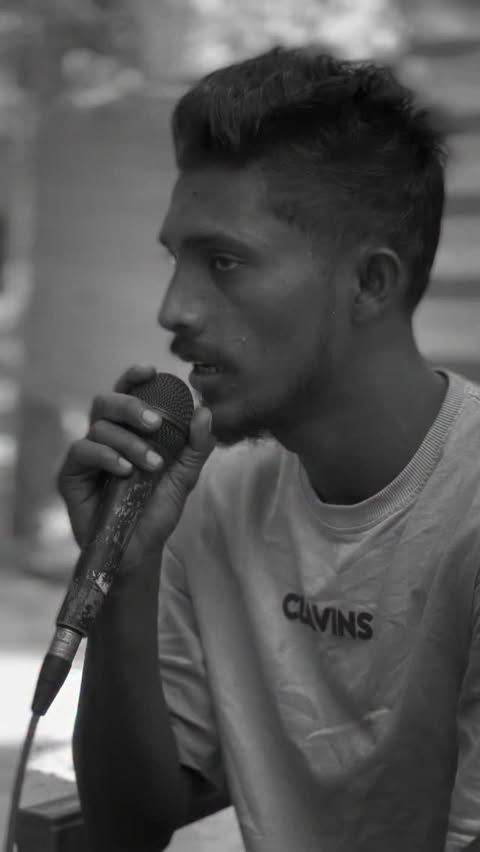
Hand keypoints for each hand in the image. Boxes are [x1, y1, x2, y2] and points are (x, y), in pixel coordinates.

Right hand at [57, 364, 215, 573]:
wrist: (139, 550)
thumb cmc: (156, 510)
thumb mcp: (184, 477)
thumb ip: (196, 446)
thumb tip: (205, 411)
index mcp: (129, 430)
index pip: (127, 393)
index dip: (134, 377)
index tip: (150, 370)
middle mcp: (104, 436)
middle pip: (107, 401)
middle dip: (131, 405)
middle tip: (155, 423)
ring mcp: (86, 455)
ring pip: (98, 426)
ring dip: (129, 442)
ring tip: (151, 465)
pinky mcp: (70, 475)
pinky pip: (82, 450)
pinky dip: (106, 456)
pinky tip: (125, 471)